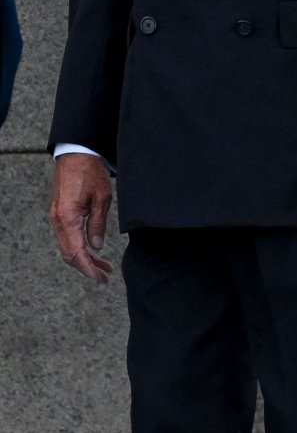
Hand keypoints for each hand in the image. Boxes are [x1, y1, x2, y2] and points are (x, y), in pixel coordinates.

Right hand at [49, 153, 113, 284]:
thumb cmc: (91, 172)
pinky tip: (93, 251)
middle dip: (87, 268)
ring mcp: (57, 217)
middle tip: (104, 277)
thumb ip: (98, 224)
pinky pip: (67, 237)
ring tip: (103, 267)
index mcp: (68, 218)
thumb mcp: (102, 198)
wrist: (76, 154)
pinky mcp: (60, 213)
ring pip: (67, 247)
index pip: (77, 252)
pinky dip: (79, 247)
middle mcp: (58, 220)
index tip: (101, 278)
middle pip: (69, 254)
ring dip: (84, 259)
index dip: (89, 268)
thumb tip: (96, 246)